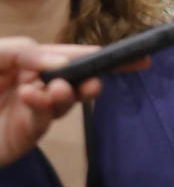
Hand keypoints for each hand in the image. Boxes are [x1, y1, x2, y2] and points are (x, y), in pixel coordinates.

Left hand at [0, 38, 104, 165]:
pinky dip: (42, 106)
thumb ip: (23, 51)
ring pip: (64, 101)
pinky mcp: (25, 134)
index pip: (71, 56)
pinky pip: (42, 120)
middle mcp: (37, 84)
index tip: (138, 59)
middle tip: (94, 85)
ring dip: (67, 94)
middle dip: (91, 80)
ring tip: (58, 90)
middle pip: (76, 80)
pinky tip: (31, 95)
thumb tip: (63, 63)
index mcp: (30, 62)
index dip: (101, 56)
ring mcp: (32, 110)